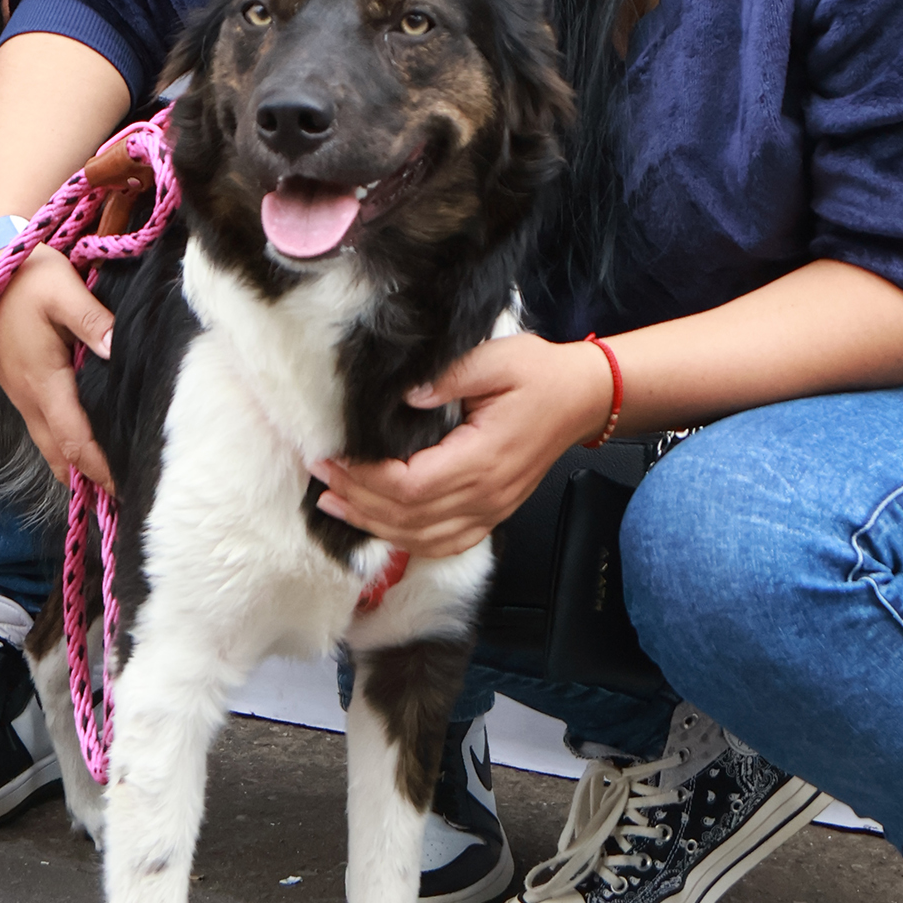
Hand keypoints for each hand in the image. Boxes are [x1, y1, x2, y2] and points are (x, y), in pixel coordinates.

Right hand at [0, 248, 115, 496]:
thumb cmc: (24, 277)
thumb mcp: (63, 289)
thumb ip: (93, 322)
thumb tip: (118, 351)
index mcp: (43, 380)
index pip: (73, 438)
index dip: (98, 466)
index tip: (123, 486)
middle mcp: (29, 396)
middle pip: (57, 454)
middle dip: (87, 479)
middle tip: (120, 498)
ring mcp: (20, 394)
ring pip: (47, 445)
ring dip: (73, 467)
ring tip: (105, 484)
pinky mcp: (19, 386)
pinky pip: (41, 429)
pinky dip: (61, 448)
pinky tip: (81, 449)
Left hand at [309, 335, 602, 563]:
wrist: (582, 397)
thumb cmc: (541, 374)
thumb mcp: (496, 359)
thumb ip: (448, 377)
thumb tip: (405, 395)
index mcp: (483, 458)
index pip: (411, 485)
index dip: (365, 479)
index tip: (333, 457)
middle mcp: (486, 494)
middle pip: (408, 516)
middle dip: (358, 500)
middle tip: (321, 477)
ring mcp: (491, 510)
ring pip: (422, 537)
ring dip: (374, 525)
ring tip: (335, 505)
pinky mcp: (493, 513)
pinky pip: (445, 544)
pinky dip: (408, 542)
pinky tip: (380, 528)